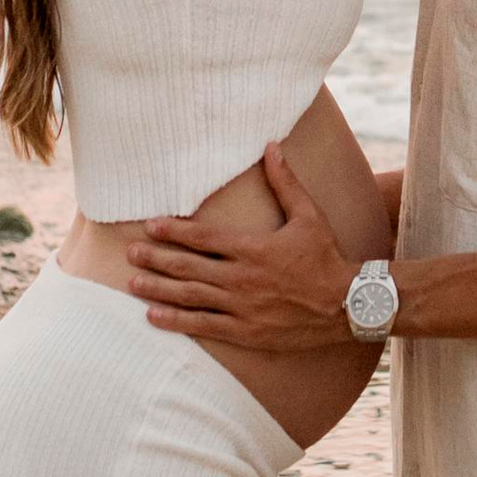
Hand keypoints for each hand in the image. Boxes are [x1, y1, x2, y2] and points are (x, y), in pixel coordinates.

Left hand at [127, 139, 358, 351]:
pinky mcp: (245, 331)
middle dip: (156, 259)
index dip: (174, 230)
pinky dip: (177, 322)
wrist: (347, 305)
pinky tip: (154, 317)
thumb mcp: (308, 215)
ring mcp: (241, 308)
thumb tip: (271, 145)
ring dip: (158, 290)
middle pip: (189, 267)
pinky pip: (204, 326)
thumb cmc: (326, 257)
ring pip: (191, 298)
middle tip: (130, 253)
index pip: (203, 237)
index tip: (150, 225)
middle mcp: (242, 278)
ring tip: (132, 284)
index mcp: (253, 248)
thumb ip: (285, 182)